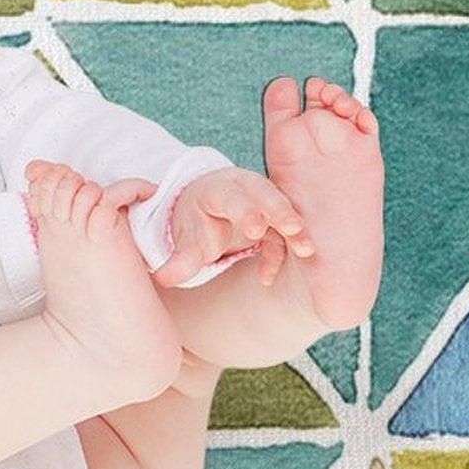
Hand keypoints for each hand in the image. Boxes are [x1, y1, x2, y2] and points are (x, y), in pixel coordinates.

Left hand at [154, 167, 312, 288]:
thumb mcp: (186, 239)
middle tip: (293, 228)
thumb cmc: (197, 222)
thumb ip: (179, 260)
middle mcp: (244, 189)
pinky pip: (283, 233)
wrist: (206, 209)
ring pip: (283, 210)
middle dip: (280, 211)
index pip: (232, 197)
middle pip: (265, 195)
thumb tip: (162, 279)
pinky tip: (265, 277)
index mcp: (217, 190)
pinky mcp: (276, 217)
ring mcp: (263, 200)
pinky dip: (281, 252)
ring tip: (306, 250)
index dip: (245, 211)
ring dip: (295, 230)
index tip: (255, 229)